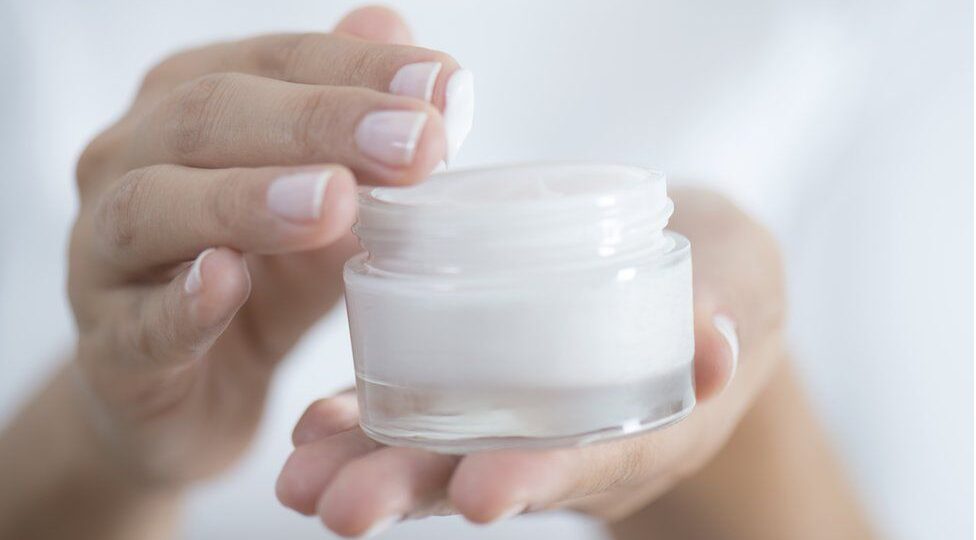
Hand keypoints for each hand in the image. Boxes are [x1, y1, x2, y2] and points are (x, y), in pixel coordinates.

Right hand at [67, 7, 467, 486]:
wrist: (193, 396)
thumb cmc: (263, 284)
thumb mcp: (327, 206)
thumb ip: (364, 137)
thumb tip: (428, 63)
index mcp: (190, 106)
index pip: (274, 61)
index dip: (360, 69)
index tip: (444, 87)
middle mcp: (132, 161)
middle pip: (210, 116)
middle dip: (320, 123)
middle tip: (413, 143)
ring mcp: (104, 255)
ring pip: (155, 205)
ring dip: (248, 199)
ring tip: (333, 201)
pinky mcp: (110, 348)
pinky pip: (138, 321)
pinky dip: (182, 302)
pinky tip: (228, 282)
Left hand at [275, 188, 787, 536]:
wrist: (693, 294)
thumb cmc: (724, 283)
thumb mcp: (748, 280)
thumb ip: (735, 300)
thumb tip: (718, 338)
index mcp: (650, 424)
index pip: (592, 459)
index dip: (537, 475)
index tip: (479, 494)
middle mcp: (576, 440)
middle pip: (492, 474)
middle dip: (415, 492)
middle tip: (341, 509)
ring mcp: (525, 419)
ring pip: (441, 453)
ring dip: (368, 465)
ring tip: (298, 478)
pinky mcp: (487, 386)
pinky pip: (424, 410)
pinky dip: (366, 418)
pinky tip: (313, 425)